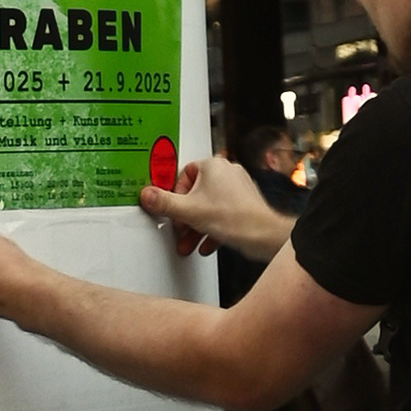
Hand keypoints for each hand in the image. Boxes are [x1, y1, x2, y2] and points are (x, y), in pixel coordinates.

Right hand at [142, 155, 289, 263]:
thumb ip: (164, 203)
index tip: (172, 208)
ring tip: (188, 243)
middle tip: (180, 228)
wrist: (263, 235)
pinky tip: (206, 244)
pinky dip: (211, 230)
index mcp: (213, 166)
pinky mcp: (244, 205)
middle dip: (186, 217)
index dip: (176, 194)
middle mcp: (227, 173)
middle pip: (196, 194)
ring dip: (196, 227)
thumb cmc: (234, 218)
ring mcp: (238, 189)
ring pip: (208, 207)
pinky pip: (222, 215)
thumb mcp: (188, 211)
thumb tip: (147, 195)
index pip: (185, 174)